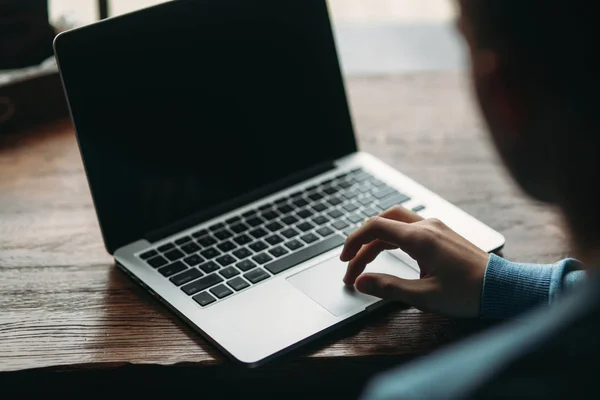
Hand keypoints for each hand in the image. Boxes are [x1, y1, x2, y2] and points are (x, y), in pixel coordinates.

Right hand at [340, 206, 489, 317]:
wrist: (504, 288)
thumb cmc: (468, 293)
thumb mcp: (424, 296)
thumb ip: (388, 287)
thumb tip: (361, 282)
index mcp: (420, 238)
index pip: (375, 228)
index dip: (354, 242)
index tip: (344, 260)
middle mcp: (427, 227)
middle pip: (383, 221)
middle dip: (362, 240)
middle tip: (351, 262)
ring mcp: (437, 227)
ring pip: (396, 222)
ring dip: (377, 239)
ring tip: (366, 261)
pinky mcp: (443, 234)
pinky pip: (410, 228)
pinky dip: (393, 238)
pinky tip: (391, 256)